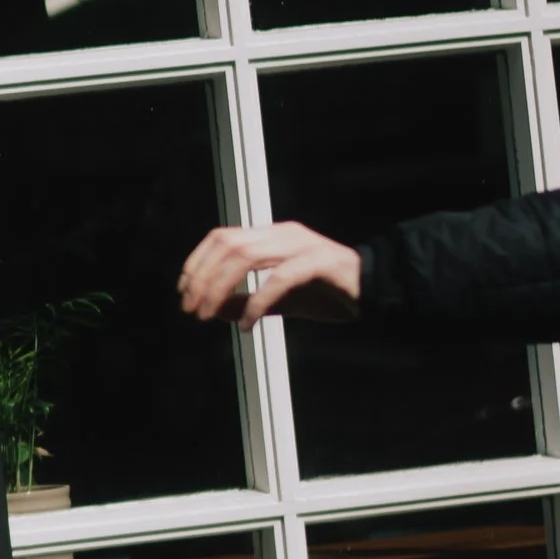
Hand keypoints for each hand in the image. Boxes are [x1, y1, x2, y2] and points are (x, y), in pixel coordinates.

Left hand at [177, 219, 362, 329]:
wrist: (375, 290)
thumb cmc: (328, 293)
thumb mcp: (280, 301)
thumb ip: (247, 302)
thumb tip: (214, 310)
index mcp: (272, 235)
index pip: (222, 237)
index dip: (197, 261)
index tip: (184, 290)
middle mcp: (284, 233)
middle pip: (228, 245)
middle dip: (202, 277)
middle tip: (192, 309)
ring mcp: (303, 244)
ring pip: (246, 257)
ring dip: (221, 288)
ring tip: (210, 315)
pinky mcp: (320, 262)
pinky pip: (280, 279)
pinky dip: (257, 302)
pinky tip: (248, 325)